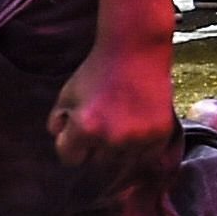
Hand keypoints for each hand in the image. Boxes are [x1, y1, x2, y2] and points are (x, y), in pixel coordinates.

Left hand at [46, 41, 175, 181]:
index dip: (70, 145)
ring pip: (121, 165)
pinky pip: (146, 158)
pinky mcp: (159, 136)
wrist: (136, 51)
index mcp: (85, 129)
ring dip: (117, 151)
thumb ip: (57, 121)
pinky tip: (136, 131)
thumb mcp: (67, 93)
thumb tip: (60, 139)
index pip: (69, 158)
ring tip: (119, 127)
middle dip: (93, 149)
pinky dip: (139, 150)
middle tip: (100, 127)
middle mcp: (112, 140)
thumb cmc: (98, 70)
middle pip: (96, 164)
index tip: (76, 134)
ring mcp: (138, 140)